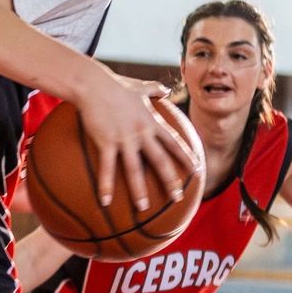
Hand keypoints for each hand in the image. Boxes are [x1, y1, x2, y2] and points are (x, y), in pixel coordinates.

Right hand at [67, 66, 196, 212]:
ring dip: (140, 191)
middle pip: (161, 161)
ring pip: (135, 169)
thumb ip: (154, 89)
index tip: (197, 170)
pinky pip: (107, 168)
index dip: (187, 157)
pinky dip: (106, 186)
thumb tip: (165, 89)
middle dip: (171, 181)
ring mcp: (125, 139)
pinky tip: (105, 202)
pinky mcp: (106, 142)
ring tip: (144, 208)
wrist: (94, 83)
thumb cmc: (115, 85)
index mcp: (152, 122)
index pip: (175, 143)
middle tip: (178, 199)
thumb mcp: (139, 86)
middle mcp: (142, 133)